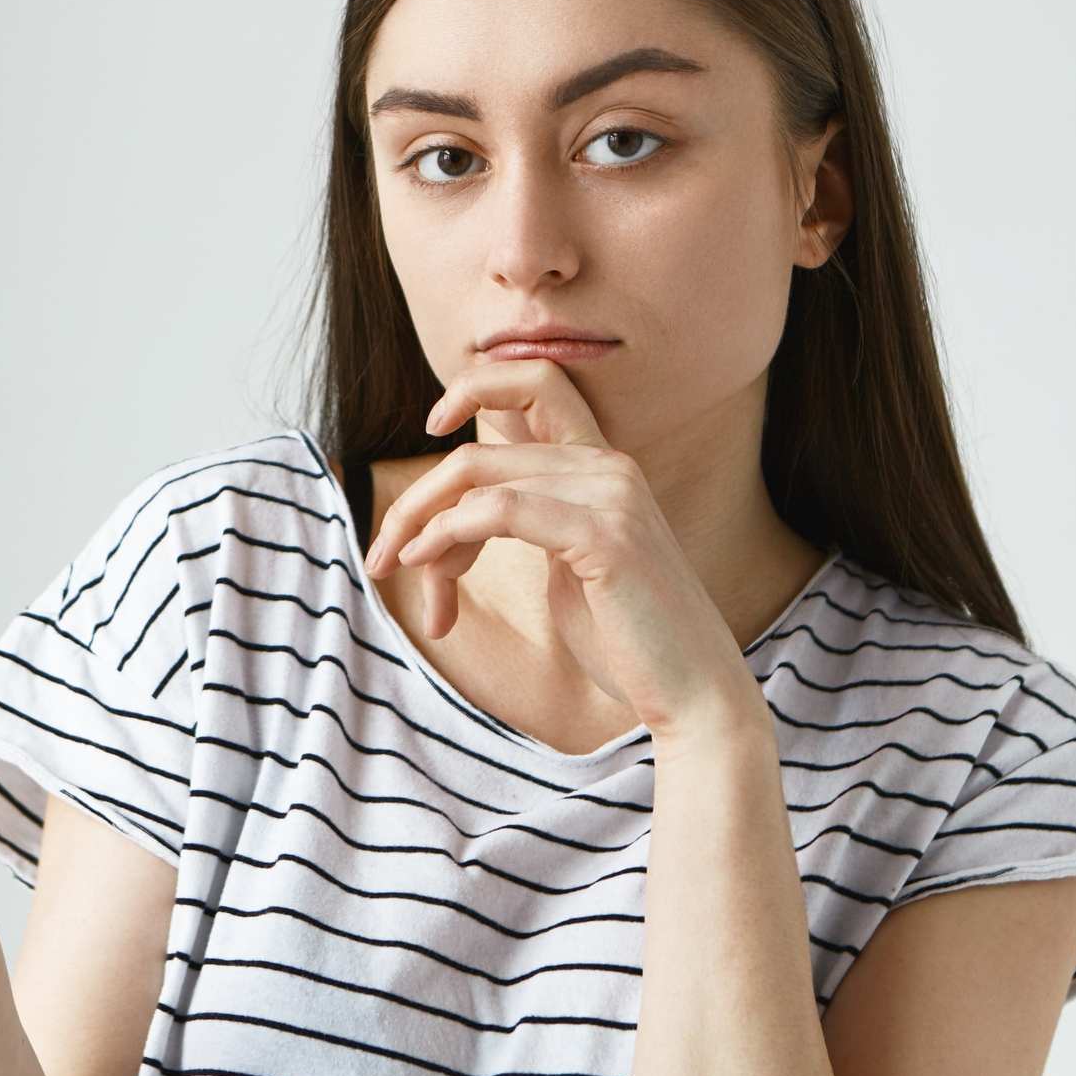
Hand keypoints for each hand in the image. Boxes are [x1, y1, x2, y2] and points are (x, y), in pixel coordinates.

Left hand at [360, 356, 766, 743]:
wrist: (694, 694)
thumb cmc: (627, 640)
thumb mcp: (566, 567)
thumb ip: (528, 523)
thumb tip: (459, 512)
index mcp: (602, 466)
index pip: (537, 381)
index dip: (477, 385)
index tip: (433, 425)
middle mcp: (609, 465)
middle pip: (479, 452)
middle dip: (417, 502)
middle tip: (382, 555)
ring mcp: (611, 495)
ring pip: (477, 477)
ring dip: (422, 526)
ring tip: (398, 571)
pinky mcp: (606, 535)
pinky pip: (499, 510)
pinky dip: (448, 533)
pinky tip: (426, 564)